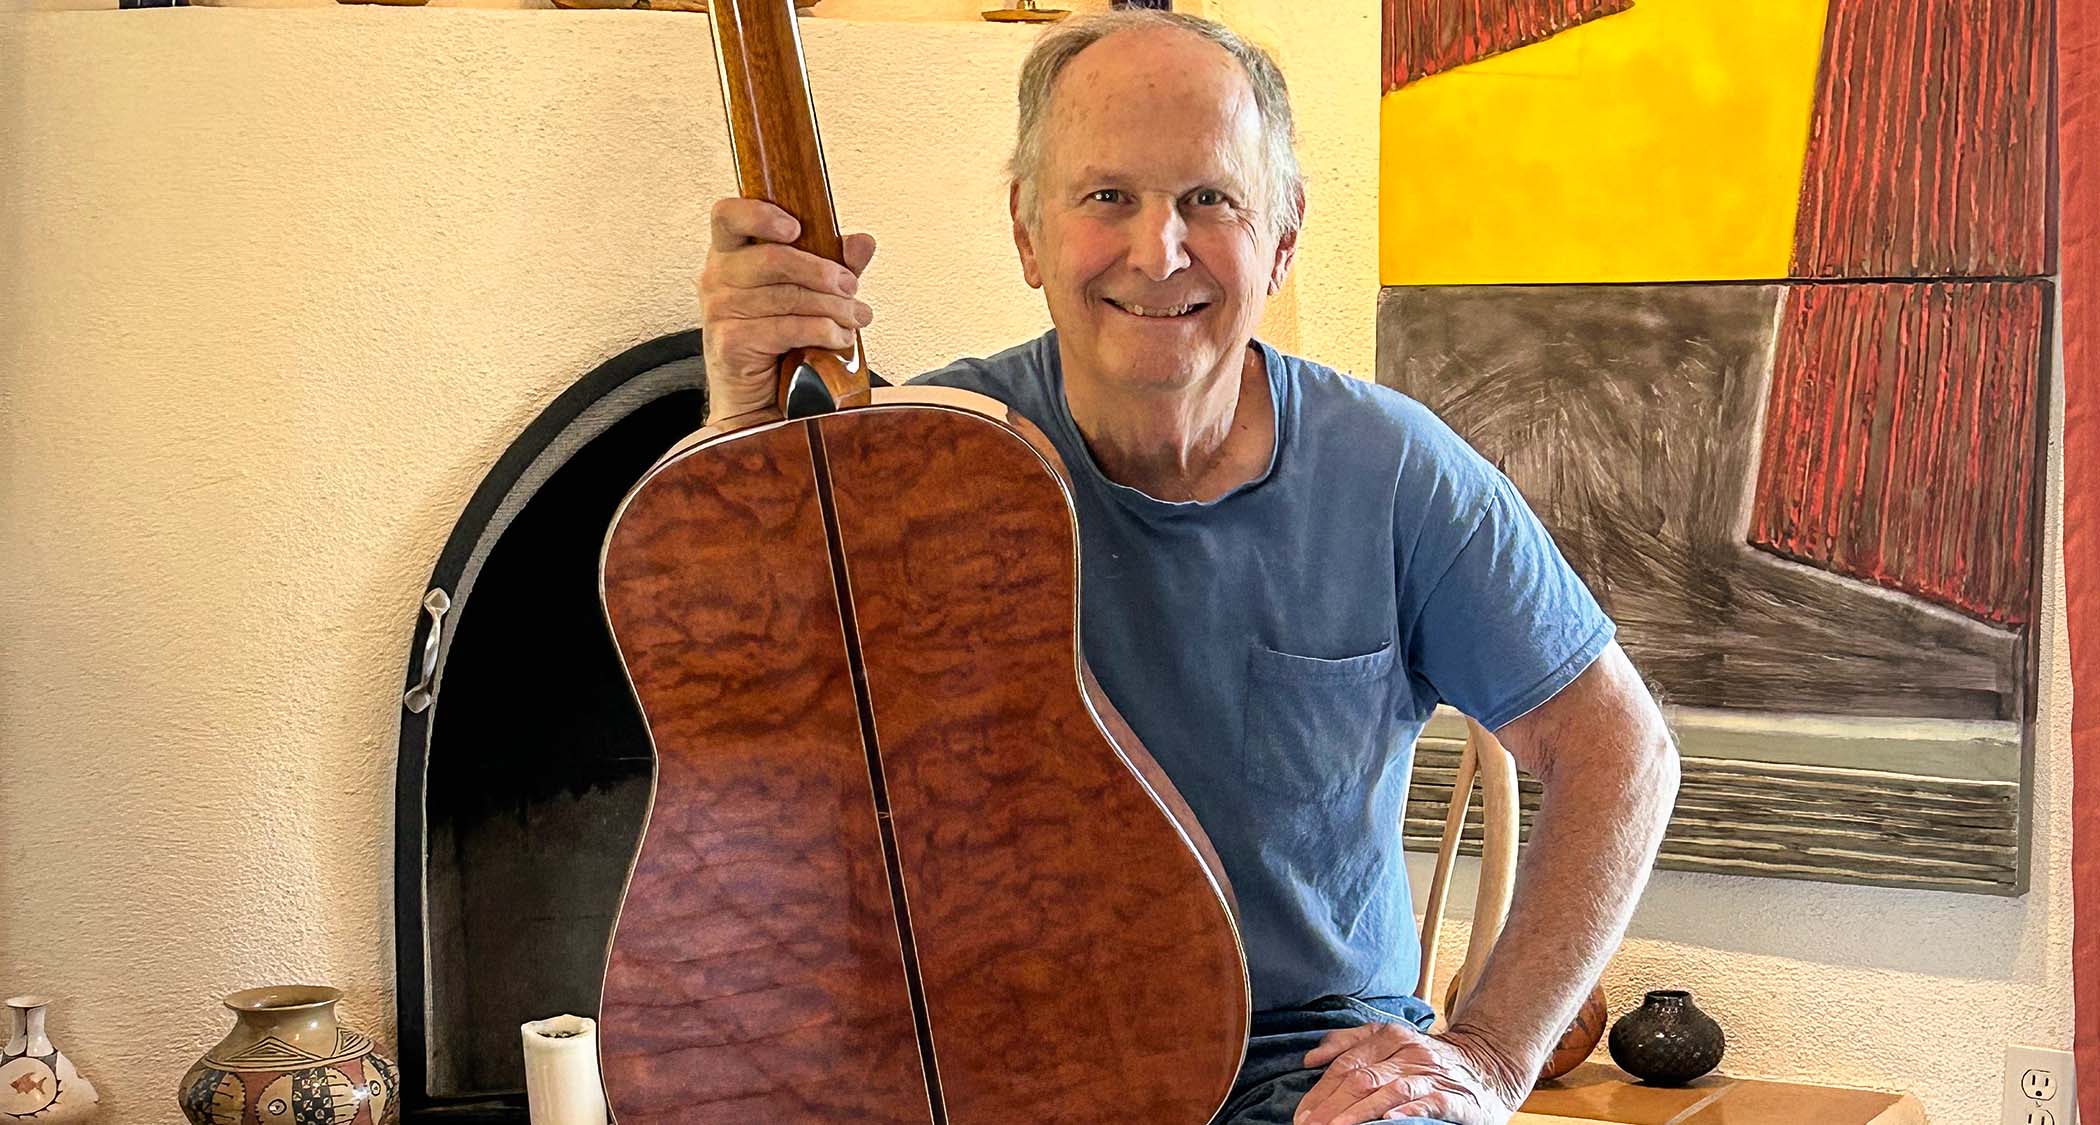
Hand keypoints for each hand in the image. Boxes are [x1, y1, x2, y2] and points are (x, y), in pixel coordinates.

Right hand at [696, 197, 876, 425]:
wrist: (756, 396)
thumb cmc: (778, 336)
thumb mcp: (809, 291)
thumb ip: (833, 263)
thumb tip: (862, 241)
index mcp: (729, 253)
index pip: (728, 216)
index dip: (760, 214)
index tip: (796, 227)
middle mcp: (716, 277)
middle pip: (772, 259)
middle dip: (823, 272)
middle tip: (852, 287)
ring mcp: (719, 311)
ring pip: (787, 296)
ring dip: (833, 307)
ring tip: (856, 317)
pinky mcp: (731, 342)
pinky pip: (786, 328)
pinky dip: (822, 331)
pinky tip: (840, 337)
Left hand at [1293, 1020, 1527, 1124]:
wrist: (1488, 1064)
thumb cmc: (1428, 1060)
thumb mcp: (1391, 1041)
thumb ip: (1351, 1043)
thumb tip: (1311, 1058)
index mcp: (1389, 1036)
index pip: (1346, 1064)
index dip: (1321, 1091)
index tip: (1302, 1116)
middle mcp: (1409, 1051)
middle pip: (1362, 1078)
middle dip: (1332, 1106)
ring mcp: (1432, 1074)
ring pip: (1390, 1090)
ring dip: (1360, 1112)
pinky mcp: (1455, 1097)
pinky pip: (1429, 1104)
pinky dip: (1407, 1112)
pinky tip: (1389, 1121)